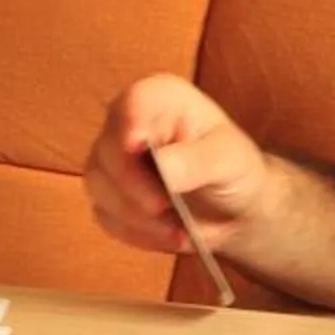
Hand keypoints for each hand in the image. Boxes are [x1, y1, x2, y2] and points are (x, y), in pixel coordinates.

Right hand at [82, 73, 268, 255]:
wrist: (234, 207)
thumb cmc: (234, 168)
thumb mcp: (229, 160)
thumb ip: (197, 161)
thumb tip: (163, 168)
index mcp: (160, 98)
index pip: (134, 102)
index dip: (130, 123)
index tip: (138, 146)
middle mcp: (128, 122)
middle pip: (108, 148)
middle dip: (134, 185)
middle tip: (164, 207)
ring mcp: (113, 158)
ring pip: (99, 185)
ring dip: (136, 216)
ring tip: (177, 231)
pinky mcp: (108, 193)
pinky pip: (106, 215)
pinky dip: (136, 232)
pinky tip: (168, 236)